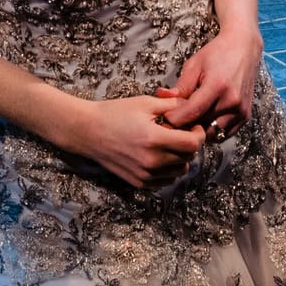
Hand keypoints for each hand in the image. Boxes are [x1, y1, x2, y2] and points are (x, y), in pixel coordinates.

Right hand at [61, 95, 207, 189]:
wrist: (87, 131)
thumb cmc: (114, 113)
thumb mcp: (144, 103)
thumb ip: (172, 106)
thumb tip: (191, 106)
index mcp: (154, 139)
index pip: (192, 144)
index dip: (198, 134)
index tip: (193, 127)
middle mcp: (152, 161)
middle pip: (188, 158)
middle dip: (189, 144)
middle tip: (179, 132)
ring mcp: (145, 175)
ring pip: (179, 171)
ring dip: (180, 158)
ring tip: (167, 144)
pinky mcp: (139, 183)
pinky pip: (165, 180)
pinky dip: (168, 170)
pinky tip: (158, 156)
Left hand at [154, 24, 261, 141]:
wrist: (243, 48)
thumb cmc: (217, 54)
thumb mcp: (194, 65)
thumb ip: (181, 86)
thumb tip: (162, 98)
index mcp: (217, 85)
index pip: (192, 112)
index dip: (175, 118)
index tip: (165, 117)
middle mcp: (232, 101)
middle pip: (202, 125)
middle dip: (186, 125)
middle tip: (175, 119)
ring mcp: (241, 110)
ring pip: (214, 133)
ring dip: (200, 130)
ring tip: (191, 119)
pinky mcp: (245, 116)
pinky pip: (225, 133)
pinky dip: (214, 131)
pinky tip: (205, 120)